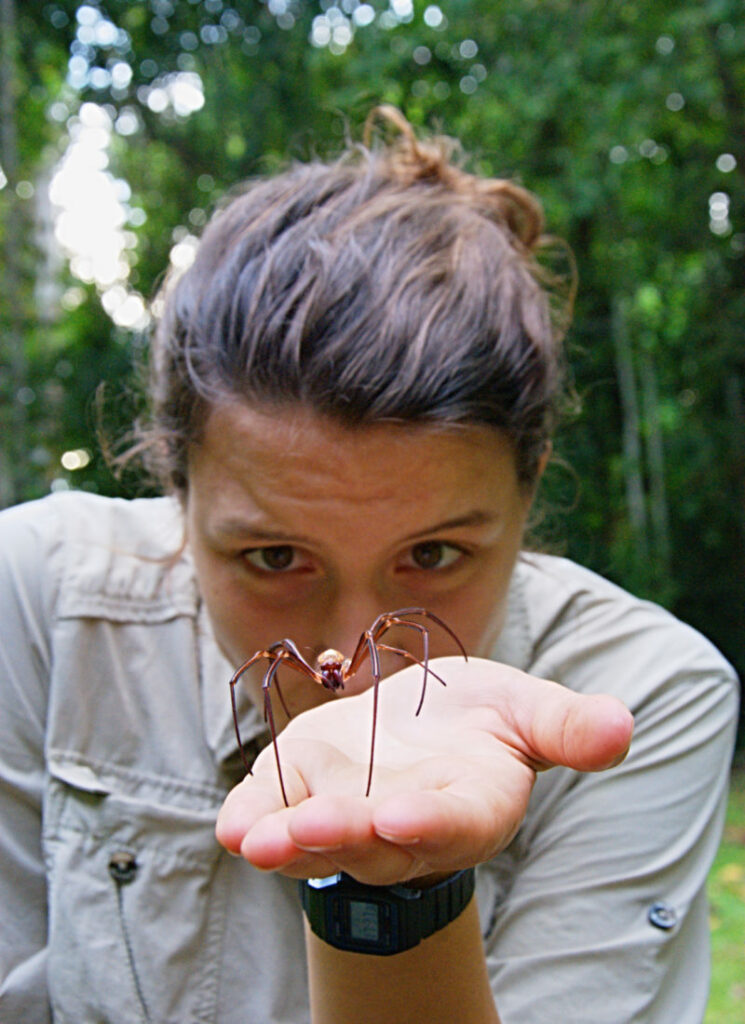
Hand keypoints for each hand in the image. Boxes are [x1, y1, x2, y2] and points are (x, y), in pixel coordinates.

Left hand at [216, 657, 632, 884]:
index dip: (431, 823)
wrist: (418, 724)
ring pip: (320, 838)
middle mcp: (405, 822)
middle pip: (377, 841)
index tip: (402, 818)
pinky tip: (233, 826)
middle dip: (346, 836)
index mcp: (468, 803)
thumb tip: (622, 725)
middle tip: (312, 829)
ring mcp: (347, 809)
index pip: (454, 823)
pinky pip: (273, 812)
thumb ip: (565, 725)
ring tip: (261, 839)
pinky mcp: (300, 788)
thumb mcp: (525, 708)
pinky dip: (251, 820)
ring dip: (290, 841)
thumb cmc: (477, 720)